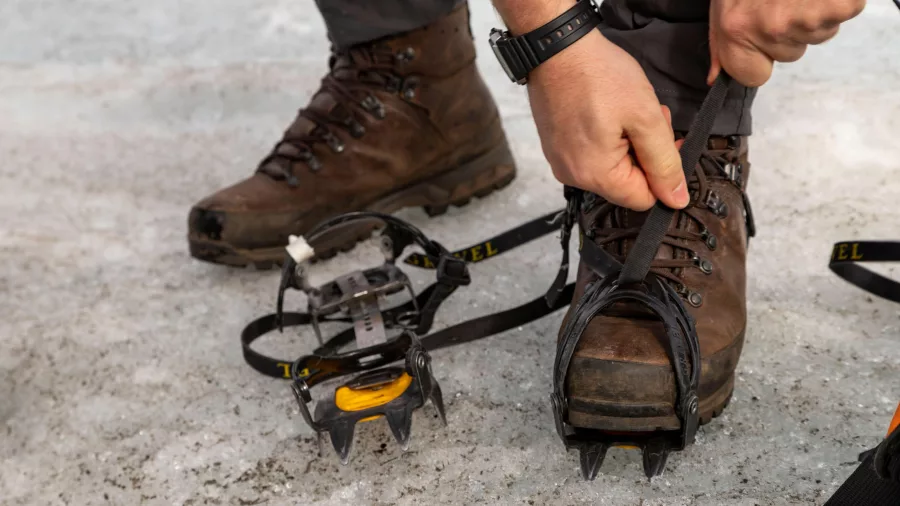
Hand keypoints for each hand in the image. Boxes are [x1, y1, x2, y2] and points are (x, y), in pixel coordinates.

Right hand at [527, 30, 687, 210]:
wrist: (557, 48)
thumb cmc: (599, 76)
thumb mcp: (646, 117)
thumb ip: (664, 163)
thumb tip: (676, 200)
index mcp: (596, 175)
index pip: (644, 199)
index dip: (662, 172)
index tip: (664, 139)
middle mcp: (573, 176)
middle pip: (626, 184)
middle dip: (643, 154)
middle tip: (648, 117)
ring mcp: (561, 162)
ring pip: (610, 169)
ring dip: (627, 144)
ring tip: (625, 110)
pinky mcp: (556, 148)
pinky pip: (591, 156)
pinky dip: (606, 139)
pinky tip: (607, 112)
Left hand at [708, 0, 865, 86]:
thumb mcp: (723, 3)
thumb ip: (722, 44)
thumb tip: (716, 78)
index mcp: (736, 29)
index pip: (754, 77)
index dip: (759, 58)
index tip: (760, 34)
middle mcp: (771, 29)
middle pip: (789, 55)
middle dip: (788, 32)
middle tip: (783, 0)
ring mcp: (807, 19)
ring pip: (817, 36)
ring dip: (813, 15)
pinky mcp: (840, 6)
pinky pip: (843, 14)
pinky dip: (839, 1)